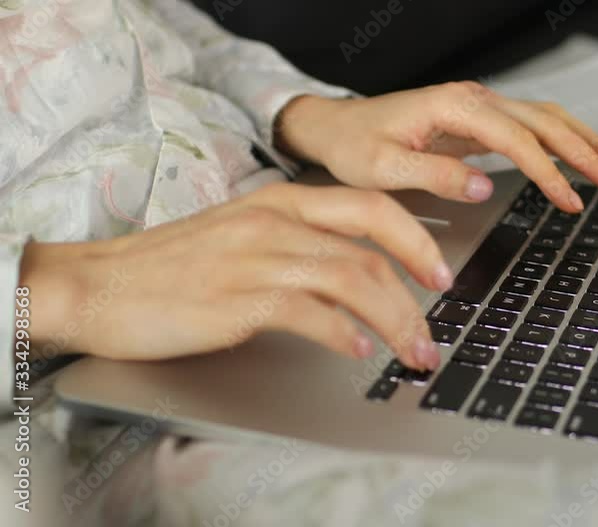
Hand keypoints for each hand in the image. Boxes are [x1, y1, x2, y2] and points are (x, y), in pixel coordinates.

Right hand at [20, 184, 448, 370]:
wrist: (98, 284)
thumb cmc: (171, 267)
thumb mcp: (243, 236)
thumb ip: (298, 245)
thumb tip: (355, 277)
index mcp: (281, 201)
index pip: (369, 205)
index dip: (417, 237)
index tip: (442, 271)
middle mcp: (275, 222)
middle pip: (372, 242)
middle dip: (418, 285)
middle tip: (436, 325)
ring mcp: (256, 258)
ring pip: (351, 278)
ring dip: (394, 320)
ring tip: (411, 352)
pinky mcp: (236, 298)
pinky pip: (306, 310)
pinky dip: (341, 332)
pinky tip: (357, 351)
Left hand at [274, 82, 597, 212]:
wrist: (337, 128)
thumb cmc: (355, 147)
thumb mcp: (383, 168)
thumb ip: (434, 174)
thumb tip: (483, 184)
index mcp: (453, 107)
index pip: (517, 140)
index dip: (548, 171)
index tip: (571, 200)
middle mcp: (474, 100)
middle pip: (546, 123)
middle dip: (588, 153)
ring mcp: (481, 107)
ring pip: (548, 119)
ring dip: (586, 143)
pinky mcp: (481, 120)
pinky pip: (534, 126)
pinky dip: (566, 140)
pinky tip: (586, 154)